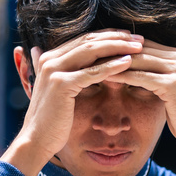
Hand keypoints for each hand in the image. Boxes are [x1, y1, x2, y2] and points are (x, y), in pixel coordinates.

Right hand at [2, 30, 143, 175]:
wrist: (36, 139)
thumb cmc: (51, 119)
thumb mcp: (59, 90)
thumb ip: (63, 73)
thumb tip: (55, 59)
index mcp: (49, 58)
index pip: (84, 39)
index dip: (108, 36)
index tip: (129, 37)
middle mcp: (50, 59)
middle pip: (89, 40)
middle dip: (117, 38)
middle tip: (139, 39)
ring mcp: (55, 71)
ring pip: (92, 51)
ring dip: (118, 47)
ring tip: (138, 48)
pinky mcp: (62, 85)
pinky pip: (92, 72)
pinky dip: (112, 66)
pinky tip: (128, 63)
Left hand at [101, 39, 175, 157]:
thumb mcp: (168, 91)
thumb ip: (156, 76)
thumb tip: (135, 71)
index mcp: (175, 54)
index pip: (140, 43)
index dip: (117, 46)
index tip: (94, 50)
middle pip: (136, 48)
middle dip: (111, 50)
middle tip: (87, 54)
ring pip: (136, 59)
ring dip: (113, 61)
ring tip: (90, 64)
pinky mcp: (172, 84)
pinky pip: (140, 77)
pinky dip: (121, 76)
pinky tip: (104, 78)